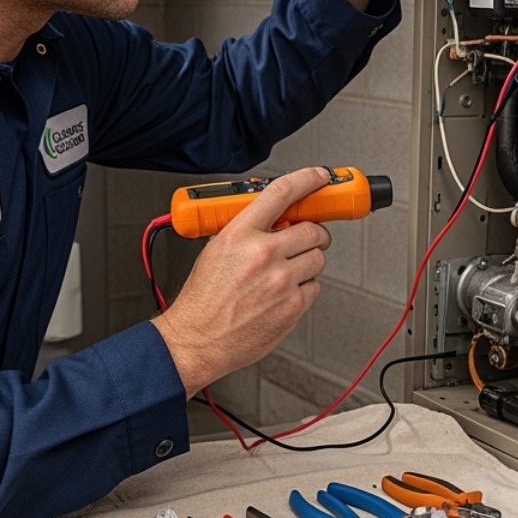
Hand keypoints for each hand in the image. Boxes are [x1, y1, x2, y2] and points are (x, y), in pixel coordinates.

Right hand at [151, 167, 333, 395]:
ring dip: (307, 262)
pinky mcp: (292, 306)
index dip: (307, 180)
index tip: (319, 177)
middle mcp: (263, 254)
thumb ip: (246, 231)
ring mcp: (281, 281)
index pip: (281, 193)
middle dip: (313, 233)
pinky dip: (304, 288)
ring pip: (317, 259)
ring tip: (287, 271)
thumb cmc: (203, 300)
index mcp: (240, 234)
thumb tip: (272, 219)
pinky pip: (314, 287)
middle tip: (307, 239)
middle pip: (312, 229)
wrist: (197, 340)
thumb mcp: (216, 250)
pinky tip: (283, 293)